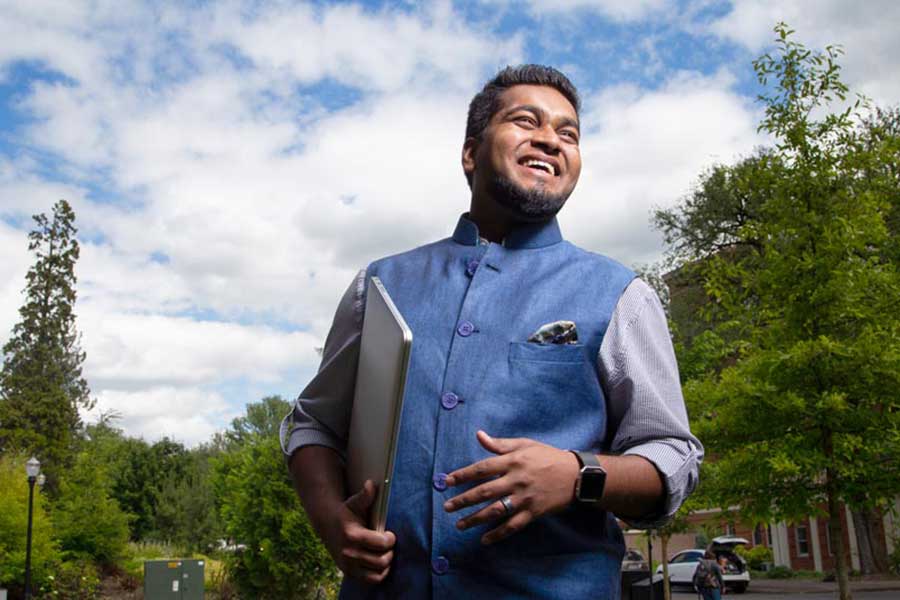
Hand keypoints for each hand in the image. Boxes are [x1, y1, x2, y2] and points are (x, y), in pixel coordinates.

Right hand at [325, 480, 395, 583]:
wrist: (328, 525)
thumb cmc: (346, 513)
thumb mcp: (354, 503)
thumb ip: (365, 495)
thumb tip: (371, 484)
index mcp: (352, 535)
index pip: (381, 544)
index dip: (390, 539)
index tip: (390, 535)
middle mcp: (349, 553)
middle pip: (381, 560)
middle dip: (390, 552)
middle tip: (388, 544)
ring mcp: (348, 565)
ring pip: (378, 572)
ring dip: (385, 563)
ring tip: (385, 553)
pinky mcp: (348, 572)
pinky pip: (371, 580)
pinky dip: (379, 573)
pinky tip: (379, 562)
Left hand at [442, 430, 579, 544]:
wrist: (576, 475)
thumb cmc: (548, 457)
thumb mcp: (525, 444)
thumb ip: (500, 444)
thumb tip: (479, 435)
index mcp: (513, 461)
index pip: (482, 468)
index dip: (463, 475)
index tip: (447, 481)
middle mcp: (516, 480)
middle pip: (484, 491)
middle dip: (463, 500)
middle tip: (447, 506)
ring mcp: (524, 498)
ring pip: (495, 511)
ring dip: (475, 519)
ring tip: (459, 525)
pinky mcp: (533, 512)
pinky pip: (512, 526)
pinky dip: (498, 534)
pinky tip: (485, 540)